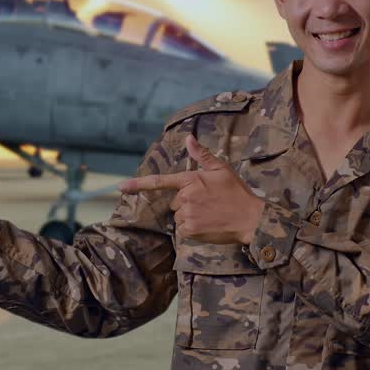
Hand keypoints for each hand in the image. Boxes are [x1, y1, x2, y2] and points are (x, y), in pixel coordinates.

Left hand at [119, 134, 264, 244]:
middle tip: (208, 203)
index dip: (137, 184)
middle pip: (174, 202)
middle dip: (186, 203)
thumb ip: (202, 155)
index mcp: (190, 180)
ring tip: (210, 214)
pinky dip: (192, 229)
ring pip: (178, 216)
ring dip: (190, 217)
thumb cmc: (237, 193)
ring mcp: (186, 214)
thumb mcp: (222, 169)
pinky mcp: (190, 230)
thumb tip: (188, 138)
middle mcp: (185, 197)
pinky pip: (182, 230)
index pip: (159, 181)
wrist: (250, 218)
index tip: (120, 187)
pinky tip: (208, 225)